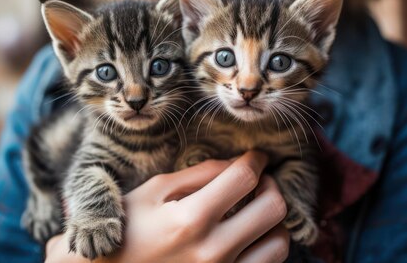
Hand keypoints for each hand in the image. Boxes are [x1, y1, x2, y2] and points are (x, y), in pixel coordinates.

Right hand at [45, 151, 289, 262]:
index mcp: (190, 219)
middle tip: (258, 180)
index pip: (244, 178)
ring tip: (255, 209)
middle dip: (271, 186)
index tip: (255, 156)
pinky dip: (266, 246)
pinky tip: (249, 235)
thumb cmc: (128, 229)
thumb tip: (235, 162)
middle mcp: (213, 251)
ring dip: (273, 220)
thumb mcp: (154, 192)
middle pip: (273, 208)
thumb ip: (198, 175)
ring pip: (279, 242)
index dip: (256, 160)